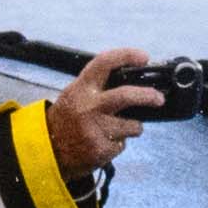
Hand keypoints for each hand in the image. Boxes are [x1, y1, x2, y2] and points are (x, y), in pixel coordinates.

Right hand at [46, 46, 166, 179]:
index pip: (104, 63)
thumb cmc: (66, 120)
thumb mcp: (74, 95)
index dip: (126, 56)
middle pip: (126, 95)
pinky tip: (103, 142)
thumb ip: (98, 87)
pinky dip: (117, 143)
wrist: (48, 151)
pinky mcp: (101, 149)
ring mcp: (95, 129)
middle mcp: (88, 107)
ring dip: (132, 127)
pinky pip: (122, 144)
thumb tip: (132, 80)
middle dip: (148, 95)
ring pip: (132, 125)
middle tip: (158, 98)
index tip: (143, 57)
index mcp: (81, 89)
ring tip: (117, 129)